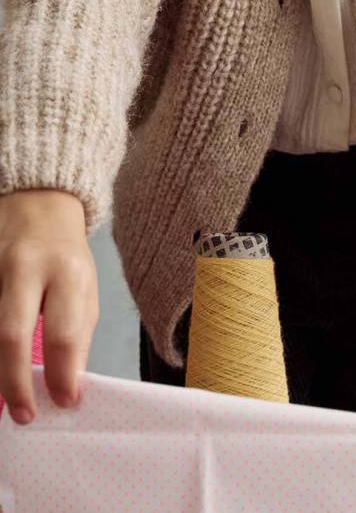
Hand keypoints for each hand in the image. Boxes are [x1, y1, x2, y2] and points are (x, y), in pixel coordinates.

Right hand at [0, 189, 97, 425]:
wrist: (38, 204)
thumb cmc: (65, 255)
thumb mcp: (85, 287)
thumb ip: (79, 334)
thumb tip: (69, 385)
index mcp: (67, 271)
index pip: (65, 332)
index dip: (64, 375)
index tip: (65, 403)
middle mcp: (26, 268)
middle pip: (12, 335)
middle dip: (16, 383)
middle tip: (24, 415)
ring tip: (7, 397)